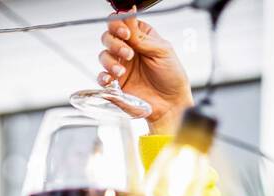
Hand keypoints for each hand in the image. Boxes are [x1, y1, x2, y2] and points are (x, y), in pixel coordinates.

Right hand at [98, 12, 192, 130]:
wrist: (171, 104)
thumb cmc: (172, 77)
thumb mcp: (162, 51)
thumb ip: (141, 35)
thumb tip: (128, 13)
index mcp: (141, 37)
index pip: (122, 22)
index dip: (119, 24)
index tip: (126, 33)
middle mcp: (128, 50)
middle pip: (109, 37)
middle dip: (115, 43)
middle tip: (128, 53)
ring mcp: (121, 66)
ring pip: (103, 55)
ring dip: (110, 61)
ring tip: (122, 70)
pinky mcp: (116, 84)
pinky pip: (101, 77)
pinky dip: (103, 77)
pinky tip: (111, 79)